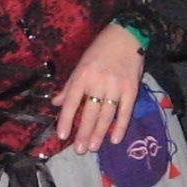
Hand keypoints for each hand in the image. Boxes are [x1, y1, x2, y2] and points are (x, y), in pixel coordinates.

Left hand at [55, 24, 146, 152]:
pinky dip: (121, 126)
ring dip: (99, 133)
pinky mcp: (131, 89)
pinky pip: (125, 112)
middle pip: (89, 113)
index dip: (66, 119)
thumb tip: (56, 103)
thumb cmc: (100, 50)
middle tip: (80, 150)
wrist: (126, 36)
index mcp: (82, 76)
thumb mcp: (80, 65)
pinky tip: (115, 139)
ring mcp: (116, 87)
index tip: (63, 136)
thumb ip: (69, 86)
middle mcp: (98, 82)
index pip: (71, 102)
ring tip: (93, 148)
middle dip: (84, 133)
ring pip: (106, 115)